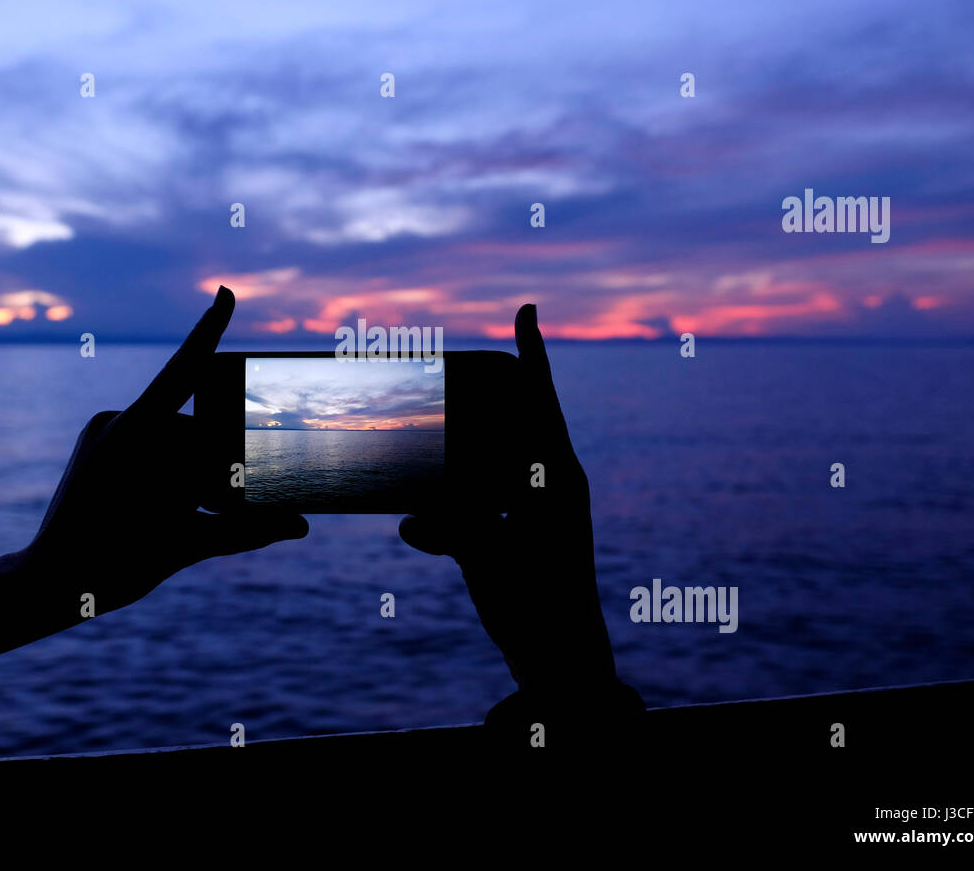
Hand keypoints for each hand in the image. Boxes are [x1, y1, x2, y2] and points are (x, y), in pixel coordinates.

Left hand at [21, 286, 307, 617]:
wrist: (47, 584)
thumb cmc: (114, 567)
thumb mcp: (189, 545)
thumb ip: (249, 530)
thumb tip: (301, 525)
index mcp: (135, 436)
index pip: (183, 370)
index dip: (209, 330)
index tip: (226, 292)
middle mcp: (118, 422)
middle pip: (193, 431)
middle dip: (217, 468)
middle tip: (220, 507)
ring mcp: (105, 431)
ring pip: (175, 441)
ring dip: (197, 475)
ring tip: (197, 517)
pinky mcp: (99, 443)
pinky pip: (151, 445)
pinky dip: (172, 473)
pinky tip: (177, 507)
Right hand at [399, 304, 639, 726]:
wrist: (563, 664)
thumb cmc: (541, 612)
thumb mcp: (498, 568)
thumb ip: (456, 537)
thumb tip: (410, 523)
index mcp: (559, 480)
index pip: (542, 403)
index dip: (533, 356)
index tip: (526, 310)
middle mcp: (553, 485)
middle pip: (519, 421)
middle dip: (493, 395)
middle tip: (457, 367)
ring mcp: (538, 509)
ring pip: (500, 457)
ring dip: (472, 443)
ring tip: (433, 425)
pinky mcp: (522, 534)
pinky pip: (487, 494)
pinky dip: (459, 489)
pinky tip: (425, 495)